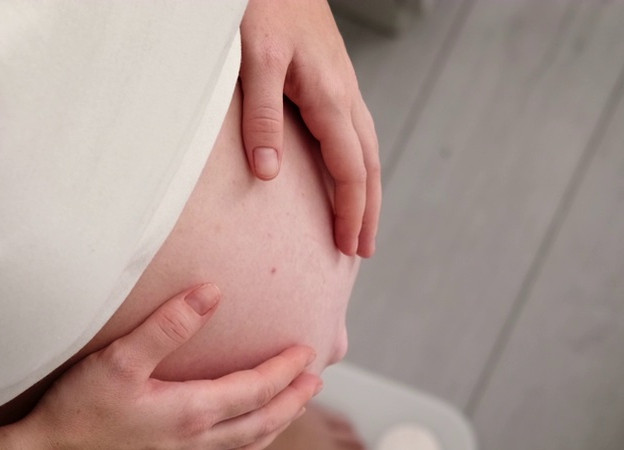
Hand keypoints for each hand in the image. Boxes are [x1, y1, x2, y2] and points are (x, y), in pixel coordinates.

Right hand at [15, 283, 321, 449]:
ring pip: (246, 449)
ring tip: (293, 409)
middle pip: (262, 424)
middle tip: (316, 381)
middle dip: (293, 401)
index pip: (255, 390)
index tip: (308, 354)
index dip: (285, 372)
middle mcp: (196, 445)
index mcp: (192, 414)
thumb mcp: (119, 360)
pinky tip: (243, 446)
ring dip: (275, 427)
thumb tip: (212, 292)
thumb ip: (167, 326)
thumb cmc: (76, 412)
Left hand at [239, 0, 380, 257]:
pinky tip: (345, 174)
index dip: (351, 212)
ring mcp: (343, 87)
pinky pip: (354, 134)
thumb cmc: (263, 6)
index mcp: (330, 98)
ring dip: (367, 191)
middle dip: (368, 211)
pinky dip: (357, 165)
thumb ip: (261, 116)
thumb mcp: (255, 58)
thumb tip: (269, 173)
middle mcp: (345, 96)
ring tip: (361, 223)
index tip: (348, 247)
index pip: (350, 170)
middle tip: (363, 250)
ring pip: (366, 149)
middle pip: (368, 165)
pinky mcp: (332, 80)